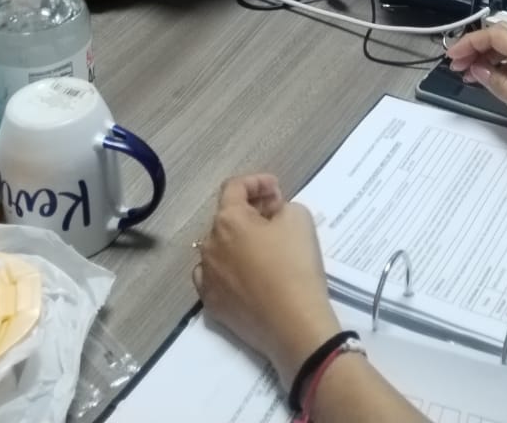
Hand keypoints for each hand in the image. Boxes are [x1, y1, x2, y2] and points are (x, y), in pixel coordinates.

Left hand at [197, 175, 341, 386]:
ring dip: (239, 242)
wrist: (294, 325)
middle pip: (227, 218)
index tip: (277, 190)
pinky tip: (249, 275)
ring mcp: (206, 277)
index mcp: (227, 220)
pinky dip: (230, 269)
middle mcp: (209, 245)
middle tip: (277, 218)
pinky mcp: (211, 304)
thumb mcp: (299, 219)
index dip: (257, 182)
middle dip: (251, 213)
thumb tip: (269, 214)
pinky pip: (216, 276)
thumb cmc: (296, 266)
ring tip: (265, 249)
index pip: (235, 187)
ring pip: (220, 248)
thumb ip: (281, 206)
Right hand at [446, 24, 506, 165]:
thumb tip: (479, 71)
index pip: (495, 34)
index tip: (453, 56)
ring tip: (471, 75)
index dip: (469, 42)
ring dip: (489, 57)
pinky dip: (504, 67)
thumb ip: (499, 84)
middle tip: (458, 65)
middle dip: (477, 47)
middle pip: (503, 36)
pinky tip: (494, 81)